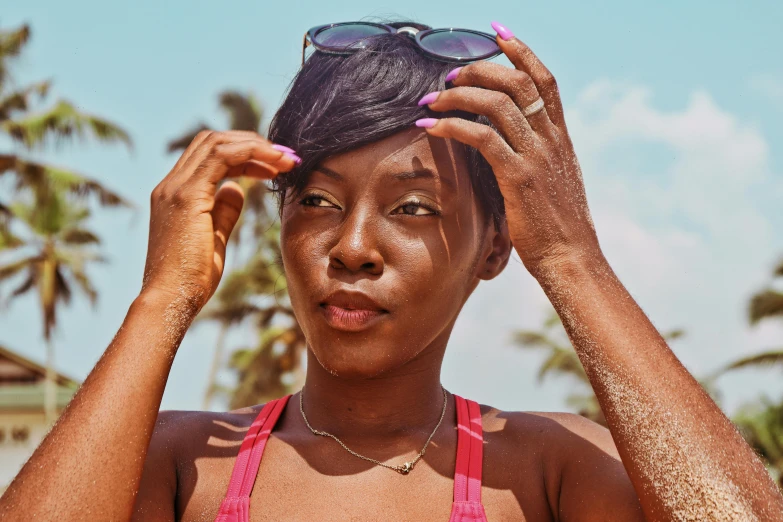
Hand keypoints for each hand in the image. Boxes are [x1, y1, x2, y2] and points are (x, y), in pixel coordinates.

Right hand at [141, 130, 299, 311]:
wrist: (170, 300)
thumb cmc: (191, 280)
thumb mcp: (214, 238)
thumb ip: (223, 211)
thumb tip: (237, 189)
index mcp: (175, 193)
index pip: (210, 156)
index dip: (245, 154)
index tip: (276, 166)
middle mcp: (171, 185)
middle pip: (212, 141)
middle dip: (252, 144)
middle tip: (286, 157)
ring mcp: (175, 188)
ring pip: (216, 143)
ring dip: (255, 146)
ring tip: (285, 159)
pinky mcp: (186, 196)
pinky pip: (221, 158)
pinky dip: (250, 154)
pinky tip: (273, 166)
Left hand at [417, 23, 600, 276]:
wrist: (572, 260)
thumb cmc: (557, 230)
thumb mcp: (554, 185)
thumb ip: (537, 161)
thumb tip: (514, 150)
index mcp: (560, 139)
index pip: (545, 81)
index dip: (522, 52)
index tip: (497, 33)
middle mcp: (551, 140)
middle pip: (517, 81)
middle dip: (479, 68)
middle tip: (448, 74)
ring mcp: (537, 157)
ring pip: (497, 103)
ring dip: (458, 95)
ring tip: (430, 100)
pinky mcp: (519, 178)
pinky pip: (481, 137)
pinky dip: (452, 127)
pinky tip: (430, 129)